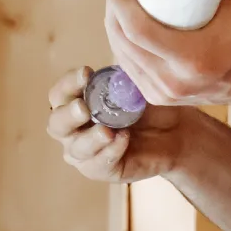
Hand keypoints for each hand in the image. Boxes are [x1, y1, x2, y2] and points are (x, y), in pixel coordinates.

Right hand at [45, 66, 185, 183]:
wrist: (174, 132)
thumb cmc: (149, 105)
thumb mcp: (136, 87)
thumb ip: (122, 77)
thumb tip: (117, 60)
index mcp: (77, 103)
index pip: (60, 94)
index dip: (68, 83)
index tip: (86, 73)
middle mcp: (74, 129)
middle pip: (57, 124)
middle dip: (68, 115)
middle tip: (83, 108)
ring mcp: (86, 152)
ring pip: (76, 148)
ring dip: (90, 138)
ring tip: (107, 131)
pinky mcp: (102, 170)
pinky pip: (98, 164)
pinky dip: (110, 151)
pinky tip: (123, 139)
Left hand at [105, 0, 230, 107]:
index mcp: (194, 58)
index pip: (136, 28)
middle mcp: (174, 82)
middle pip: (122, 40)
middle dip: (115, 6)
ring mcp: (166, 94)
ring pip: (121, 54)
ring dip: (116, 23)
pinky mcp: (162, 96)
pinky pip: (130, 67)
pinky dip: (123, 43)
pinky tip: (126, 24)